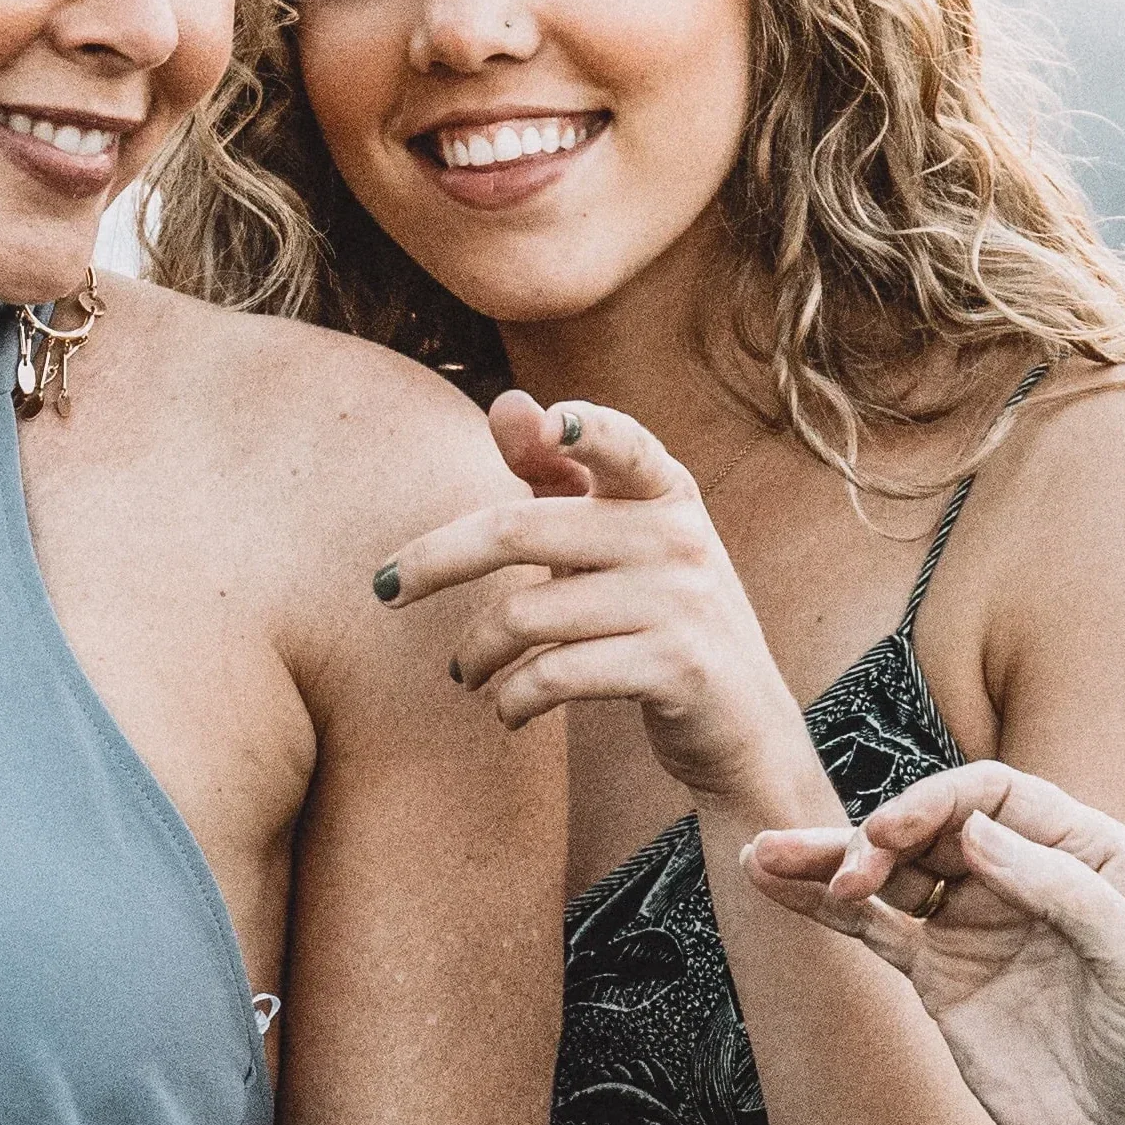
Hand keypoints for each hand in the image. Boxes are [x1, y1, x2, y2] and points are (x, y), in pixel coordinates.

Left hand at [372, 392, 804, 804]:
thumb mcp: (616, 540)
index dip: (586, 430)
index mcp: (663, 490)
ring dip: (475, 653)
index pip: (623, 443)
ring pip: (525, 615)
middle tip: (384, 589)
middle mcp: (678, 535)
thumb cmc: (656, 614)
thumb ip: (558, 475)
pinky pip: (555, 676)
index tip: (549, 423)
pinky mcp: (677, 668)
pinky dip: (512, 699)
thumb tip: (506, 403)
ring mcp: (682, 602)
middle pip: (518, 531)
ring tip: (464, 671)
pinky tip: (507, 709)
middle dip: (433, 561)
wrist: (741, 721)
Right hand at [745, 762, 1124, 1124]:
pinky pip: (871, 926)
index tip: (894, 833)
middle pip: (930, 828)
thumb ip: (1063, 889)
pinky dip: (820, 904)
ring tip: (763, 856)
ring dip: (827, 859)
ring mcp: (974, 924)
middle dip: (877, 838)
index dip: (938, 804)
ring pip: (888, 872)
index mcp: (1086, 851)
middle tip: (849, 867)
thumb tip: (972, 834)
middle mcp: (1023, 874)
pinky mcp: (938, 973)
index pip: (994, 797)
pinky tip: (772, 883)